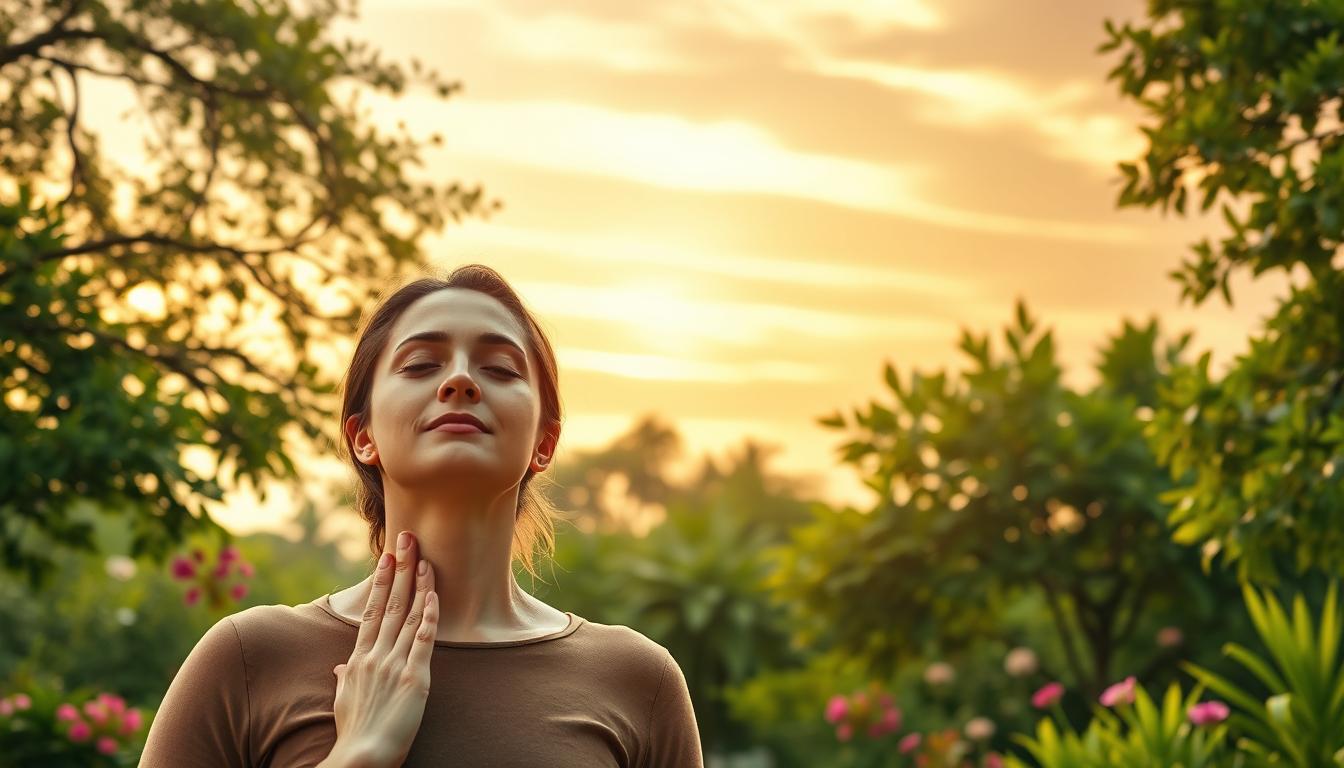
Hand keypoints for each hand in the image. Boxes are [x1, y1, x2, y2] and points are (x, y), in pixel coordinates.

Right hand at [322, 531, 437, 767]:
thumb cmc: (353, 733)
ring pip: (408, 615)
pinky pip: (423, 640)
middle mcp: (374, 655)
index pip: (372, 611)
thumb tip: (341, 665)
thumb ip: (344, 678)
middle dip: (400, 568)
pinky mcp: (414, 678)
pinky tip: (434, 595)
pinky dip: (429, 615)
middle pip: (390, 603)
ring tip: (425, 556)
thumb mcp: (343, 701)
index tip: (387, 556)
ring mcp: (393, 664)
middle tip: (407, 537)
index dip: (381, 581)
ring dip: (418, 584)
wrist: (360, 758)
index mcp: (358, 659)